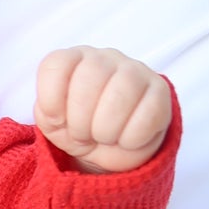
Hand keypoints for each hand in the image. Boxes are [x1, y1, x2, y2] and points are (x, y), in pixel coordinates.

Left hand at [34, 47, 171, 173]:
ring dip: (106, 130)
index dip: (51, 100)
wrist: (110, 150)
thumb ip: (47, 111)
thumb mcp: (53, 123)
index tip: (58, 120)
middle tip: (83, 135)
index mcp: (74, 59)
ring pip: (120, 93)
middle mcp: (104, 58)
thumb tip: (58, 113)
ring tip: (104, 137)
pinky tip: (127, 139)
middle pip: (89, 77)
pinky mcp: (160, 92)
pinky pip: (148, 114)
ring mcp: (135, 71)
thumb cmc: (79, 129)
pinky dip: (131, 138)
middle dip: (80, 120)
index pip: (56, 65)